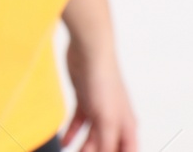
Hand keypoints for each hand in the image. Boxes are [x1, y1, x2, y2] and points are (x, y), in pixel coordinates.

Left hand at [61, 36, 137, 150]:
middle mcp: (115, 119)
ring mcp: (99, 109)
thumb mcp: (106, 119)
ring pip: (92, 136)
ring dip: (83, 147)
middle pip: (108, 145)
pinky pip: (79, 122)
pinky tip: (65, 142)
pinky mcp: (84, 99)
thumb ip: (106, 142)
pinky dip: (72, 133)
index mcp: (127, 125)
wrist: (89, 51)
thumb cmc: (104, 80)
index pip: (127, 150)